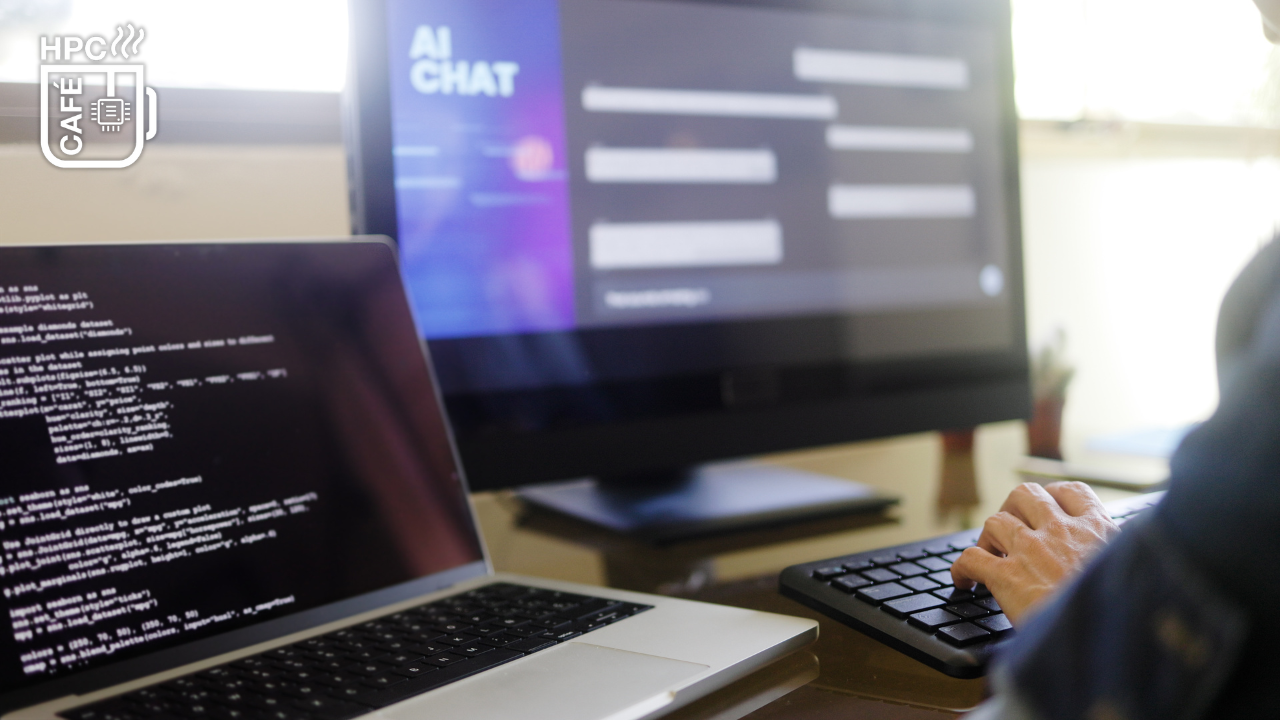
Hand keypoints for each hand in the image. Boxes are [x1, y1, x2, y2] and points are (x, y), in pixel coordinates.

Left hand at [950, 482, 1119, 625]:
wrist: (1108, 640)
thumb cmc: (1121, 616)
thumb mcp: (1130, 575)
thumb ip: (1114, 558)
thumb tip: (1106, 559)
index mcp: (1098, 531)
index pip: (1072, 491)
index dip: (1053, 496)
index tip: (1047, 509)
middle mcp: (1062, 532)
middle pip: (1025, 494)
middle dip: (1013, 508)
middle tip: (1012, 530)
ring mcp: (1032, 550)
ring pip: (995, 521)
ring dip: (988, 536)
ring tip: (990, 554)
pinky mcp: (1007, 576)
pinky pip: (971, 558)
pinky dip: (962, 568)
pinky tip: (965, 580)